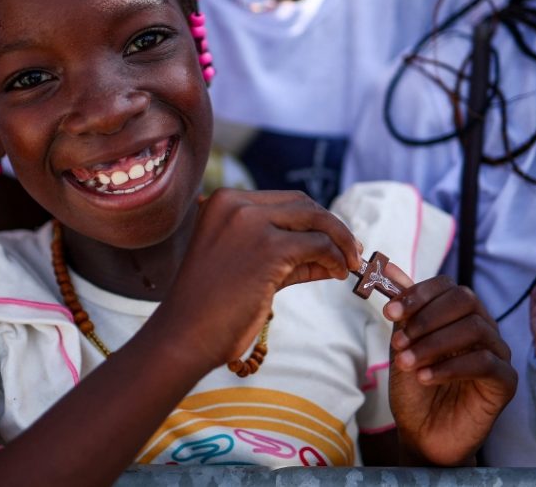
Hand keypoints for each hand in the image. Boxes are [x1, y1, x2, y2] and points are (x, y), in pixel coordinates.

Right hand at [161, 189, 362, 368]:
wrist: (185, 335)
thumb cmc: (211, 306)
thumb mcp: (249, 266)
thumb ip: (286, 253)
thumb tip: (333, 253)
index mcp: (224, 201)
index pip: (285, 201)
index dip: (315, 220)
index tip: (335, 240)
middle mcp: (236, 204)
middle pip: (304, 204)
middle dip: (333, 227)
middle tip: (351, 251)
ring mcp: (251, 223)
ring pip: (316, 220)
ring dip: (341, 242)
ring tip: (350, 264)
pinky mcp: (268, 248)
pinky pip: (318, 246)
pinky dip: (335, 258)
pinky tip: (339, 274)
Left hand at [385, 276, 515, 465]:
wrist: (422, 433)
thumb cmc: (414, 387)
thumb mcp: (403, 345)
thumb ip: (403, 311)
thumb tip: (390, 269)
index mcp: (457, 315)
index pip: (447, 286)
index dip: (418, 295)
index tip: (390, 312)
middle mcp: (482, 327)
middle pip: (465, 300)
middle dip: (427, 317)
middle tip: (399, 341)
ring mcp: (497, 353)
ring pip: (474, 329)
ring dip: (434, 344)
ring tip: (407, 363)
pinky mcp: (505, 382)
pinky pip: (484, 363)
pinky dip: (450, 367)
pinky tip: (425, 378)